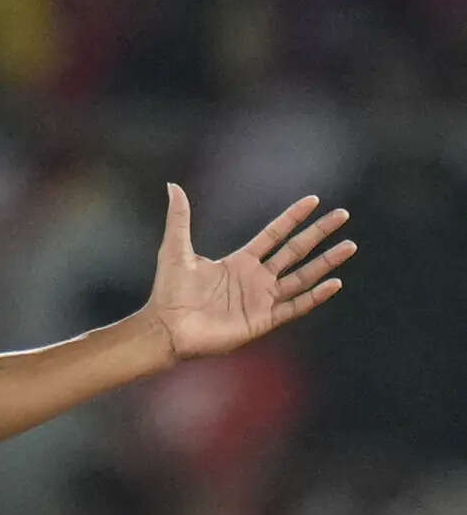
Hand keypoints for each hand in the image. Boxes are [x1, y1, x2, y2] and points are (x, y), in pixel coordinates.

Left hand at [143, 183, 355, 360]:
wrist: (166, 328)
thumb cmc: (169, 292)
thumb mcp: (176, 249)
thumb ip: (180, 218)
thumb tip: (172, 186)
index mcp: (239, 262)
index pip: (274, 235)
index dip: (293, 218)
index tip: (314, 200)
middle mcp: (255, 279)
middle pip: (295, 251)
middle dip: (319, 233)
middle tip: (342, 215)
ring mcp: (261, 300)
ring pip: (302, 277)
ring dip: (326, 263)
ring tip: (349, 245)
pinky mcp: (263, 320)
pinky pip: (295, 306)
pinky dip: (315, 296)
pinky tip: (334, 283)